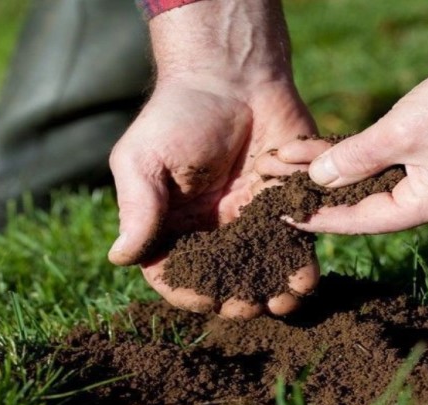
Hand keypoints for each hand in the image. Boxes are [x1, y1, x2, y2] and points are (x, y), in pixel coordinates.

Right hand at [107, 0, 319, 318]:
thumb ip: (137, 208)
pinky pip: (294, 241)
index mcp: (168, 224)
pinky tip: (308, 275)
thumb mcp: (144, 158)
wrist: (232, 74)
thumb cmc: (177, 114)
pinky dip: (301, 261)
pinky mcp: (283, 205)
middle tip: (252, 307)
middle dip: (237, 299)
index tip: (206, 300)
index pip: (172, 273)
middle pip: (222, 279)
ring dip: (274, 290)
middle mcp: (208, 229)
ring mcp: (247, 219)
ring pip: (261, 268)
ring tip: (288, 300)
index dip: (187, 292)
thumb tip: (119, 258)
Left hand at [266, 43, 427, 233]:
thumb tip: (317, 180)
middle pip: (376, 202)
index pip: (365, 220)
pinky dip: (379, 161)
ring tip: (309, 165)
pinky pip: (410, 169)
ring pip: (392, 183)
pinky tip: (350, 152)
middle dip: (332, 191)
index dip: (323, 218)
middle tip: (290, 190)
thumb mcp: (400, 131)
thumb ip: (354, 158)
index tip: (288, 218)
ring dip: (352, 172)